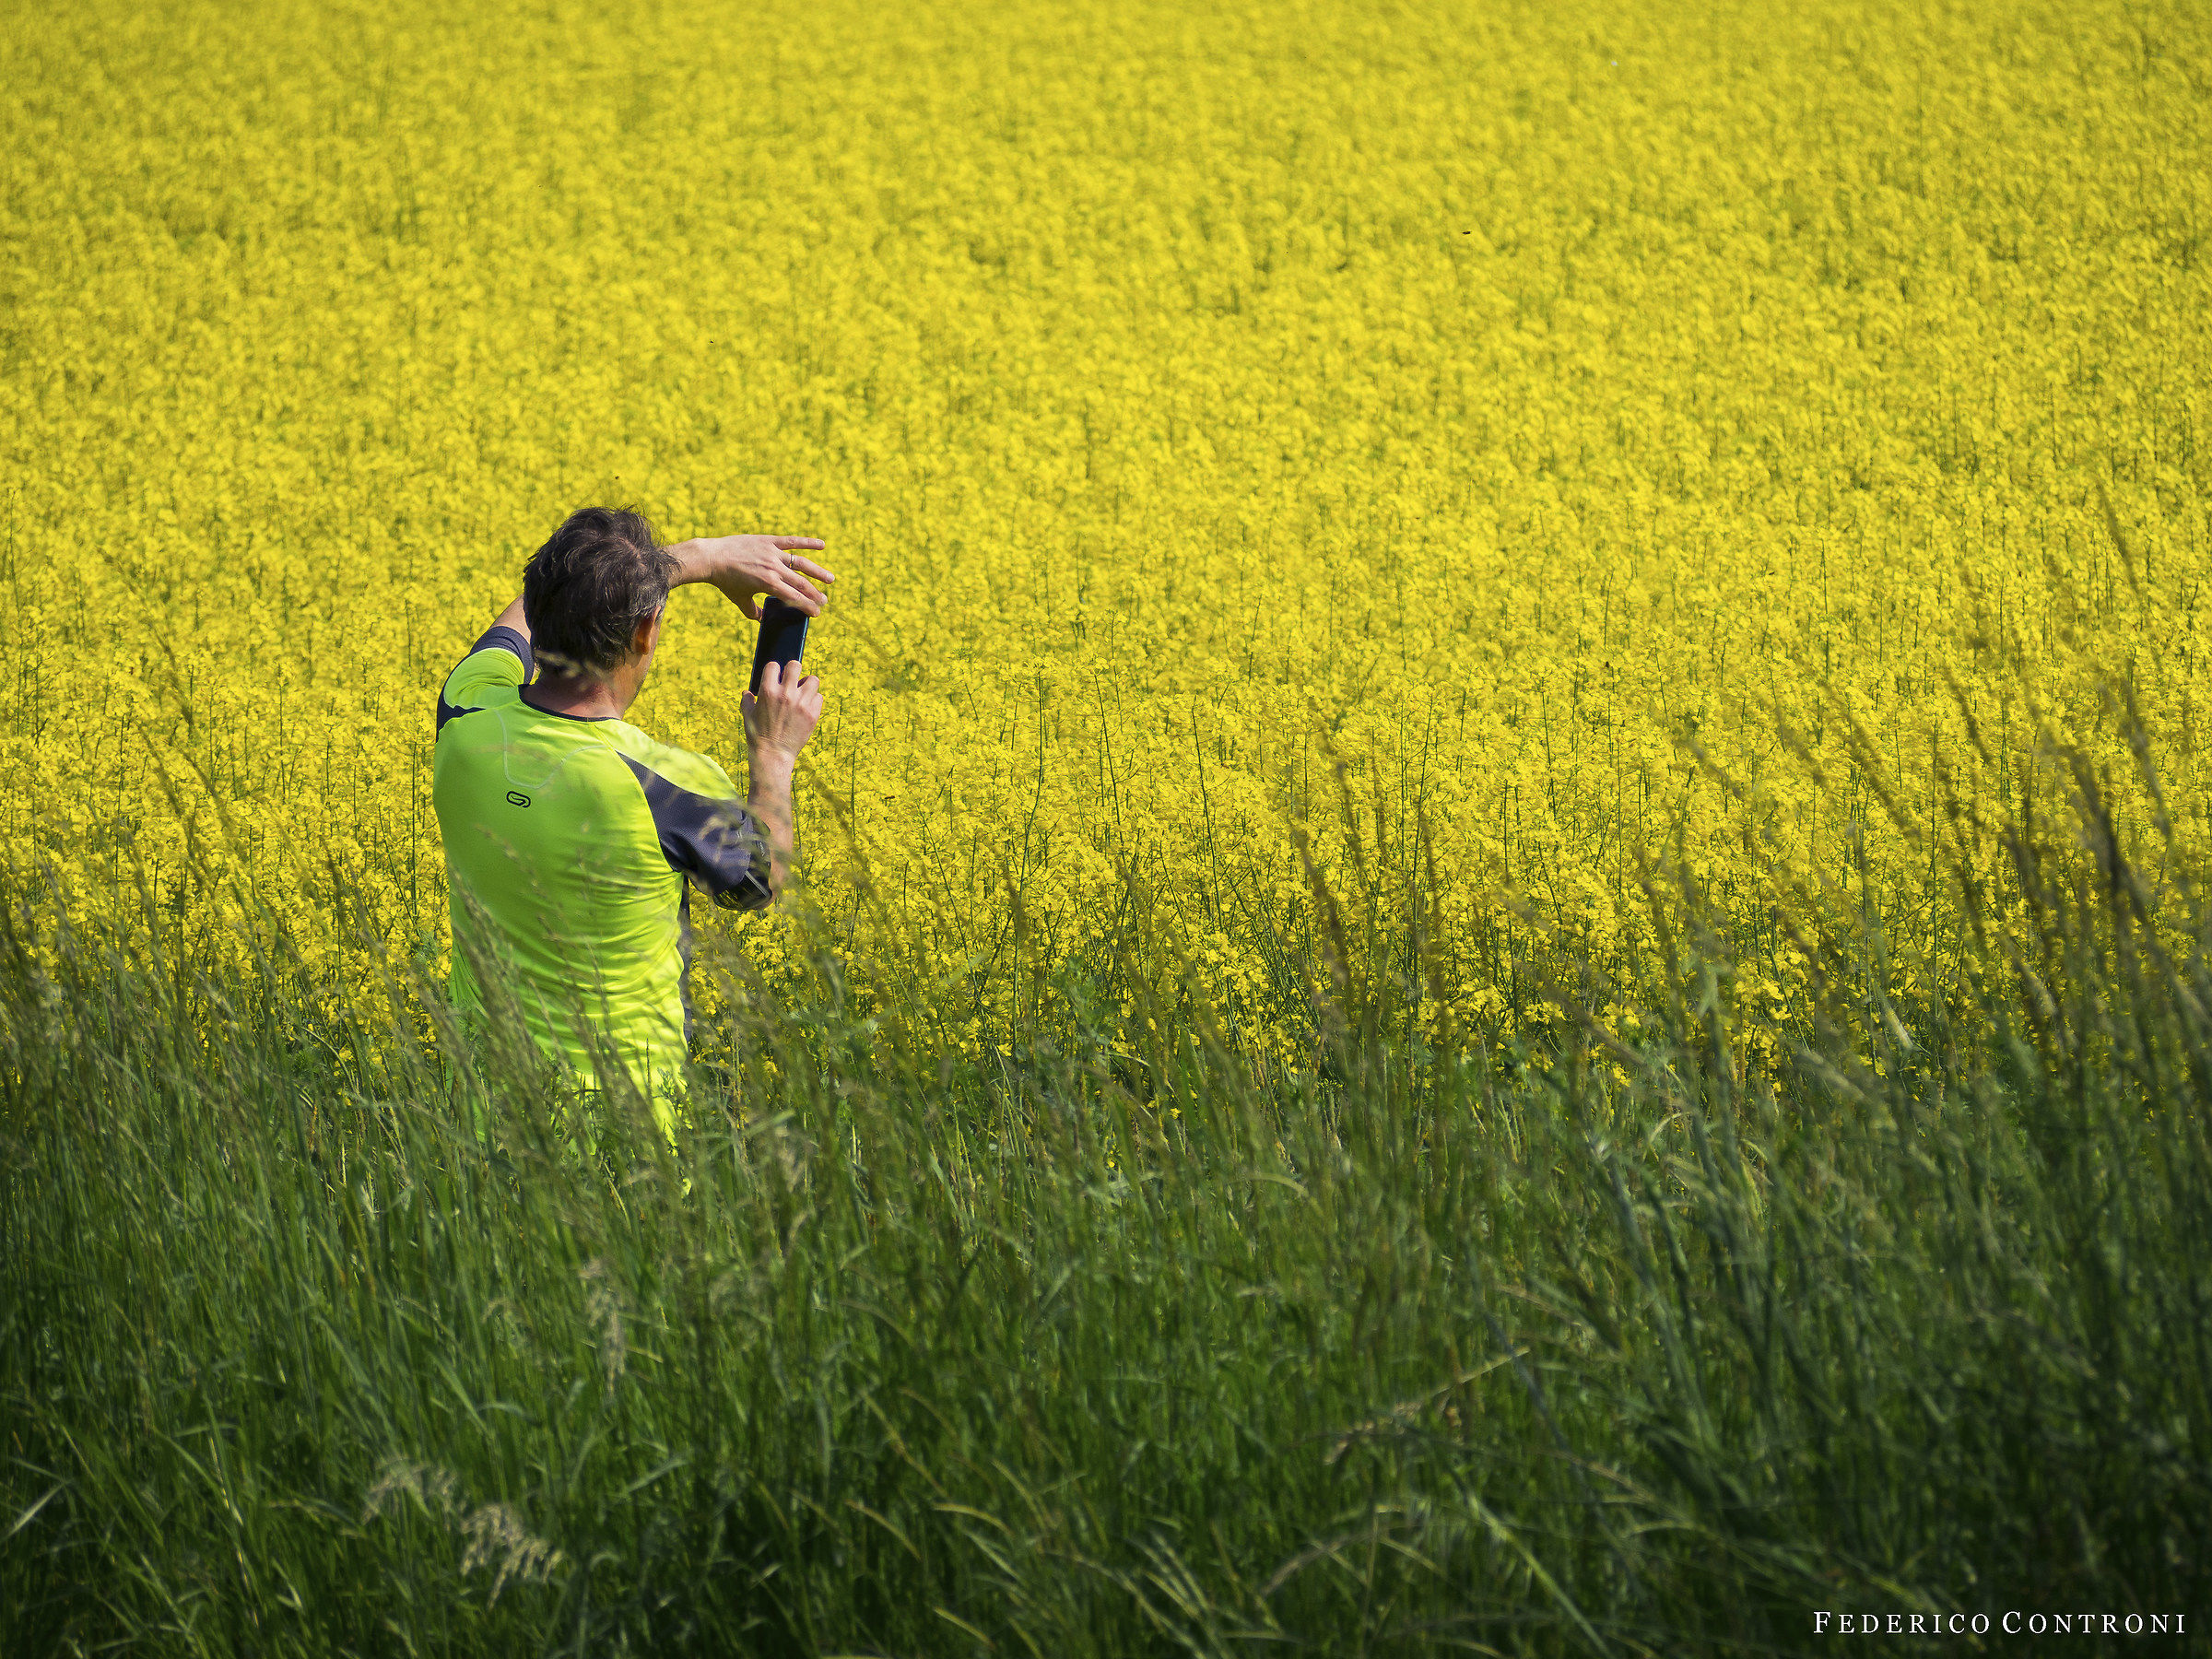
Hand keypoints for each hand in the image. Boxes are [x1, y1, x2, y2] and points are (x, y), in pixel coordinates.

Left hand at [673, 534, 834, 619]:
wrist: (712, 557)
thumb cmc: (725, 581)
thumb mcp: (739, 599)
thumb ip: (752, 611)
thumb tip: (762, 619)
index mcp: (768, 584)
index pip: (794, 598)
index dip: (807, 606)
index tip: (816, 613)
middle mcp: (773, 568)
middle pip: (801, 583)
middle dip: (815, 594)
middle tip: (824, 601)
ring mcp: (772, 553)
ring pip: (801, 563)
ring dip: (818, 572)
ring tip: (830, 579)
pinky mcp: (768, 541)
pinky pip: (792, 541)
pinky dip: (808, 543)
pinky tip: (822, 545)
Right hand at [742, 659, 822, 763]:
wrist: (774, 755)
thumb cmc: (758, 735)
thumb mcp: (748, 716)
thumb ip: (747, 701)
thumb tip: (747, 692)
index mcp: (768, 691)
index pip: (774, 665)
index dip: (774, 670)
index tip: (775, 677)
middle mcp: (786, 694)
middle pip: (795, 665)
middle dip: (792, 671)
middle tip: (791, 680)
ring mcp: (802, 703)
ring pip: (813, 680)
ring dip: (807, 684)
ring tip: (802, 693)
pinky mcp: (813, 714)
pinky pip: (819, 697)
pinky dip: (813, 700)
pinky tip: (806, 706)